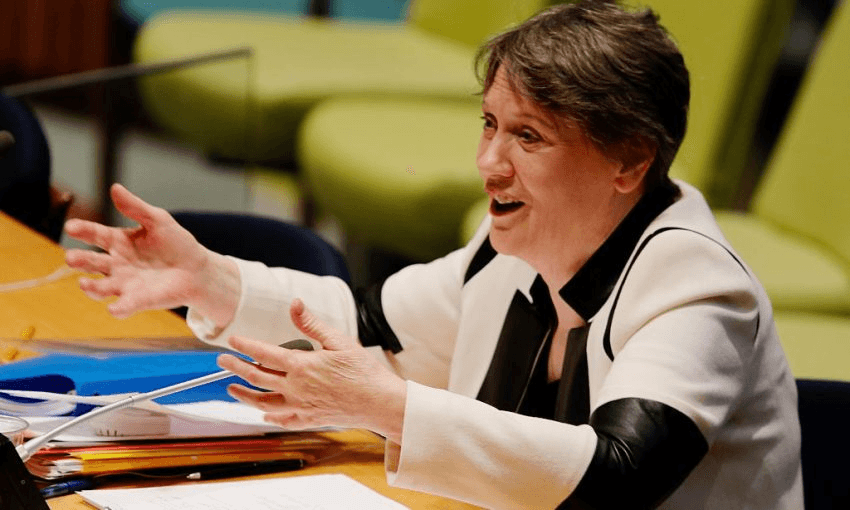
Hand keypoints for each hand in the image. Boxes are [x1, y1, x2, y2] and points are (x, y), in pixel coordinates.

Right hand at [64, 184, 238, 324]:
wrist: (197, 269)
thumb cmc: (176, 243)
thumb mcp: (158, 220)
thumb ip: (136, 207)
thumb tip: (115, 188)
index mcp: (118, 242)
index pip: (95, 234)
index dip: (82, 230)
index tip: (71, 227)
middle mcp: (116, 264)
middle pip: (92, 262)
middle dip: (80, 260)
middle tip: (71, 258)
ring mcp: (125, 284)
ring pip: (101, 287)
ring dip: (92, 288)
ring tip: (84, 284)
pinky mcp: (139, 300)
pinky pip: (125, 306)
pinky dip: (119, 308)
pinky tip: (114, 309)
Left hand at [218, 299, 406, 443]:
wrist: (379, 402)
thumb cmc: (362, 370)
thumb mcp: (339, 341)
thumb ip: (311, 324)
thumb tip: (295, 304)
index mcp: (302, 365)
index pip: (264, 353)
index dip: (245, 345)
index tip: (232, 341)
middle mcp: (296, 387)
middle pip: (256, 377)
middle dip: (235, 368)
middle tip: (221, 361)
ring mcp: (300, 406)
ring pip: (262, 402)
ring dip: (244, 395)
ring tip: (232, 388)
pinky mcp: (308, 419)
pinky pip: (281, 419)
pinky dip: (268, 416)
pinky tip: (262, 413)